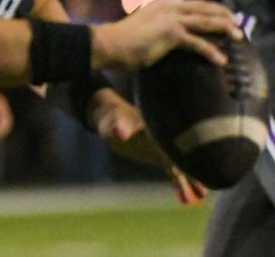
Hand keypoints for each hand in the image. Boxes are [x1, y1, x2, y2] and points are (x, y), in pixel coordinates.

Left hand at [90, 88, 207, 205]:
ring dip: (192, 180)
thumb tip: (121, 134)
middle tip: (208, 179)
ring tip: (204, 195)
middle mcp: (165, 137)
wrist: (112, 120)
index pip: (172, 136)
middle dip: (194, 165)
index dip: (184, 143)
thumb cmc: (111, 118)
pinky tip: (186, 201)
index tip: (198, 155)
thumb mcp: (111, 122)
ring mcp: (165, 148)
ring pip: (182, 165)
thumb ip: (118, 127)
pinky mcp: (161, 157)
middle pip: (183, 152)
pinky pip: (174, 173)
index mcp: (156, 127)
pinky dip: (180, 185)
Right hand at [92, 0, 240, 69]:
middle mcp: (168, 7)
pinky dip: (211, 52)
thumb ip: (152, 22)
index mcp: (159, 3)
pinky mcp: (173, 34)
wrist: (111, 42)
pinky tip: (221, 60)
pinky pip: (198, 43)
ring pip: (206, 21)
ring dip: (225, 28)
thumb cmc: (120, 37)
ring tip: (238, 35)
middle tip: (235, 19)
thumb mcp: (140, 23)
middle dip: (222, 12)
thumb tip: (157, 29)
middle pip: (203, 6)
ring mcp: (172, 18)